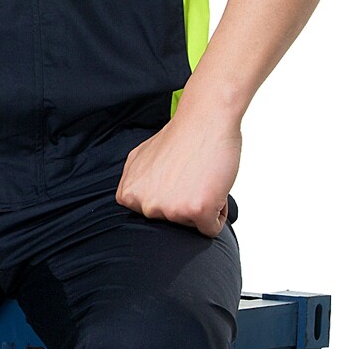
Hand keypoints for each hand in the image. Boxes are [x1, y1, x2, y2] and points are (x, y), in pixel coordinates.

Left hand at [116, 106, 241, 236]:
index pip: (151, 217)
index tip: (172, 178)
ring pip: (193, 225)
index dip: (167, 198)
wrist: (205, 119)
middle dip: (185, 203)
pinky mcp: (197, 210)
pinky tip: (214, 187)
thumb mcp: (140, 157)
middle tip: (190, 175)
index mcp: (129, 194)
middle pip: (173, 223)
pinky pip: (212, 229)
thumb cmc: (179, 136)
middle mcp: (146, 205)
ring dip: (202, 206)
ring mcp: (170, 209)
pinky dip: (219, 212)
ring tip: (201, 177)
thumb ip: (134, 182)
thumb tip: (133, 199)